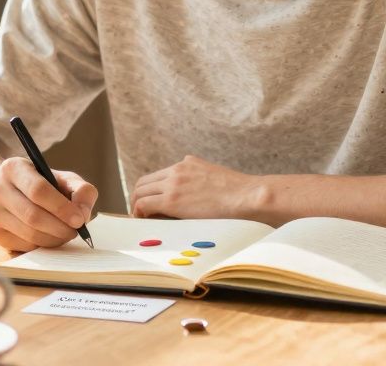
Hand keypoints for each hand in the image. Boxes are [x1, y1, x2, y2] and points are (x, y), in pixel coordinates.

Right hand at [0, 157, 97, 251]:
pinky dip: (43, 244)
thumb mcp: (60, 177)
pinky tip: (51, 236)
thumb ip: (79, 189)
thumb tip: (83, 213)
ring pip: (29, 234)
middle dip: (60, 227)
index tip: (79, 219)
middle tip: (76, 231)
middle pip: (33, 216)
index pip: (38, 190)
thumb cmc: (39, 183)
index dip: (61, 207)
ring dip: (54, 238)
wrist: (3, 191)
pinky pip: (25, 245)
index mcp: (12, 168)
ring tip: (66, 233)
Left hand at [131, 155, 262, 219]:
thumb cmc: (240, 195)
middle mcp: (178, 168)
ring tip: (142, 220)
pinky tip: (144, 221)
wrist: (248, 196)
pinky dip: (139, 212)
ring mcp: (174, 182)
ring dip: (137, 206)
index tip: (152, 204)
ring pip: (140, 192)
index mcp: (188, 163)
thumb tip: (194, 202)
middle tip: (142, 215)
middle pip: (144, 182)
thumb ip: (200, 184)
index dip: (151, 190)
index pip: (159, 175)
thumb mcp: (216, 180)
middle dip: (140, 198)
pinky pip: (144, 204)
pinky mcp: (172, 199)